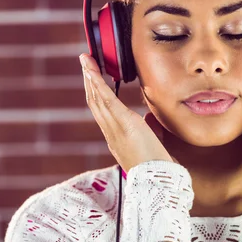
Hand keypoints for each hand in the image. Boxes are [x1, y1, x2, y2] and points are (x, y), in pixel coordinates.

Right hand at [79, 53, 177, 173]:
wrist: (156, 182)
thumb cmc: (156, 167)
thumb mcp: (152, 143)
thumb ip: (149, 128)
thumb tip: (149, 115)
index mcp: (115, 136)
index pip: (101, 110)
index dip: (95, 92)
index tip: (92, 77)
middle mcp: (110, 132)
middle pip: (94, 101)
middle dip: (88, 81)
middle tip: (85, 62)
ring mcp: (114, 128)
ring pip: (96, 98)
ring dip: (90, 77)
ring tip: (86, 59)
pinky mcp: (123, 124)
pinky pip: (105, 101)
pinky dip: (97, 84)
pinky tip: (92, 71)